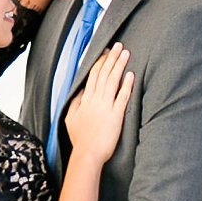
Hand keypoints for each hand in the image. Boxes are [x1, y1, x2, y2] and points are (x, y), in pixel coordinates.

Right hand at [65, 41, 133, 165]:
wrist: (87, 154)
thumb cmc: (80, 139)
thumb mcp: (71, 118)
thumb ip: (76, 102)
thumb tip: (80, 91)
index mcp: (85, 100)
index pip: (93, 75)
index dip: (99, 62)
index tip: (105, 52)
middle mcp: (95, 100)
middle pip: (103, 74)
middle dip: (111, 58)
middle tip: (118, 46)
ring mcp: (106, 107)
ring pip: (113, 81)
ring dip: (119, 66)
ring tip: (125, 53)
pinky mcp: (116, 115)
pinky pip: (122, 97)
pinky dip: (126, 85)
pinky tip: (131, 75)